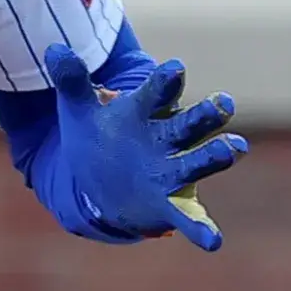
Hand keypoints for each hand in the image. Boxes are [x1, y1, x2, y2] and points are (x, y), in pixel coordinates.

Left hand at [44, 43, 248, 249]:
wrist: (103, 180)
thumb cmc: (98, 136)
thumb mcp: (78, 108)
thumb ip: (71, 80)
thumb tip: (55, 49)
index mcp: (146, 110)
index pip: (160, 90)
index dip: (167, 80)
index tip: (175, 69)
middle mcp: (166, 138)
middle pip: (190, 123)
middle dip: (207, 114)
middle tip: (224, 103)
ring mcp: (172, 171)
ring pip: (198, 161)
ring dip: (215, 155)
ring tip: (235, 148)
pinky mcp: (170, 205)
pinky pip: (190, 218)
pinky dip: (202, 229)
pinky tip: (213, 241)